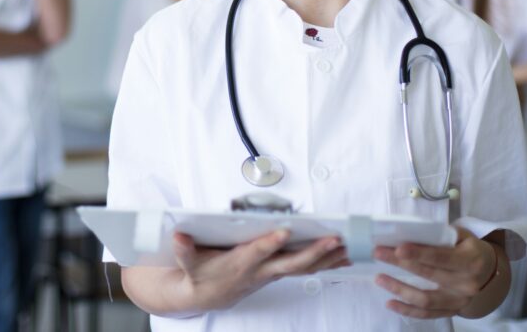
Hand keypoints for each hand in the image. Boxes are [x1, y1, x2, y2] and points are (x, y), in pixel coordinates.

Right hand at [169, 230, 348, 311]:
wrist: (205, 296)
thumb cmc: (198, 275)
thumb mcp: (186, 264)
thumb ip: (183, 251)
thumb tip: (177, 237)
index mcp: (239, 264)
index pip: (257, 252)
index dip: (270, 243)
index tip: (285, 231)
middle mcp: (259, 271)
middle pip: (290, 263)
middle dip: (314, 252)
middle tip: (334, 240)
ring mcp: (270, 274)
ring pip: (303, 267)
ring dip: (327, 258)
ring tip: (349, 246)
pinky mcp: (276, 273)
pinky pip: (305, 269)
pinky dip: (325, 263)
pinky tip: (341, 256)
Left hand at [373, 227, 498, 318]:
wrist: (490, 272)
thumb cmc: (470, 249)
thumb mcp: (463, 236)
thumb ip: (441, 234)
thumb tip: (409, 230)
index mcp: (470, 261)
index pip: (441, 257)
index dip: (419, 254)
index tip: (398, 248)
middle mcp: (466, 284)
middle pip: (428, 275)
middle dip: (400, 263)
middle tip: (379, 253)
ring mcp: (459, 301)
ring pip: (425, 299)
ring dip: (399, 289)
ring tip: (379, 278)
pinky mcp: (452, 311)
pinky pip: (427, 314)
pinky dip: (407, 310)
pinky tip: (390, 303)